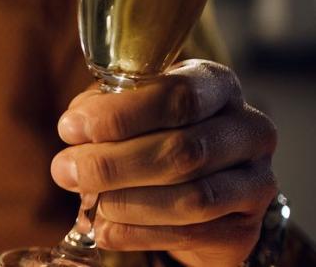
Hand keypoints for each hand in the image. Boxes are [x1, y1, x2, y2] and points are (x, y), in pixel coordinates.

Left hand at [51, 60, 277, 265]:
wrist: (201, 188)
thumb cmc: (156, 133)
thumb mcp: (130, 110)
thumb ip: (105, 110)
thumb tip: (76, 128)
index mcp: (216, 86)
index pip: (178, 96)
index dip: (119, 115)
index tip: (70, 128)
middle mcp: (248, 129)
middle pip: (182, 150)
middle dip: (113, 163)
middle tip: (66, 171)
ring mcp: (255, 181)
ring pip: (191, 197)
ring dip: (126, 202)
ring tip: (87, 202)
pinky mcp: (246, 228)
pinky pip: (191, 234)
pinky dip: (140, 233)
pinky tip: (107, 229)